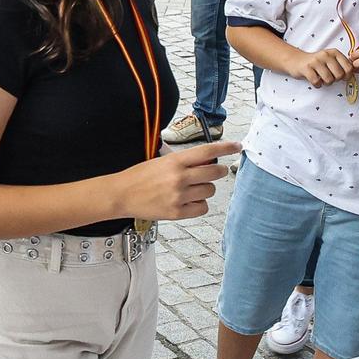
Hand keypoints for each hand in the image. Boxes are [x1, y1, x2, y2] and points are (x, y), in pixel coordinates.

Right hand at [115, 141, 239, 220]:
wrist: (121, 195)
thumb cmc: (139, 177)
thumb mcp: (161, 161)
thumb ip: (184, 161)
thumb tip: (208, 162)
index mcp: (175, 162)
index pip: (207, 152)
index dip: (225, 148)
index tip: (236, 146)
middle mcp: (179, 178)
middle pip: (215, 173)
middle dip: (219, 172)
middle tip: (214, 172)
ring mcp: (179, 196)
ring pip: (210, 191)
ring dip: (205, 189)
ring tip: (191, 189)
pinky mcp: (177, 213)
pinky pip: (202, 208)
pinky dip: (199, 205)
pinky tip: (188, 201)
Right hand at [291, 47, 352, 87]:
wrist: (296, 60)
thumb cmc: (316, 63)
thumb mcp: (330, 59)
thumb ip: (342, 64)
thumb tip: (356, 73)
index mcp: (334, 52)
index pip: (349, 67)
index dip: (347, 75)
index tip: (343, 77)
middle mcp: (326, 55)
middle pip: (339, 75)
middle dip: (335, 80)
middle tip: (330, 77)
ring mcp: (316, 61)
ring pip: (329, 79)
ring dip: (326, 83)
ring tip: (322, 78)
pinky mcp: (306, 68)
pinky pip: (317, 82)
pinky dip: (317, 85)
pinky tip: (315, 80)